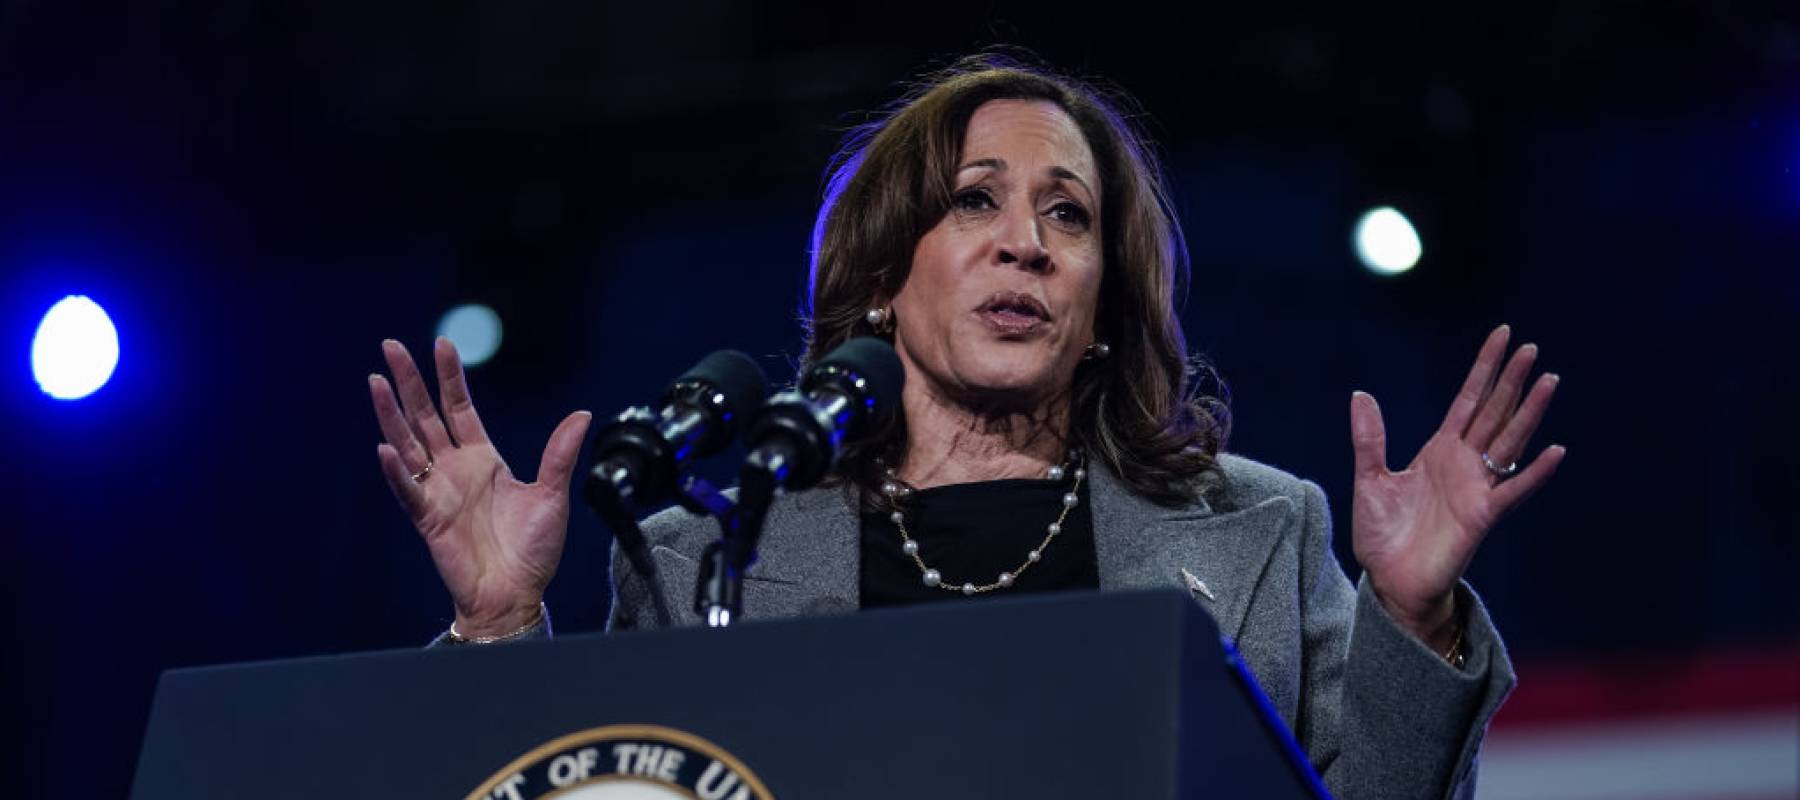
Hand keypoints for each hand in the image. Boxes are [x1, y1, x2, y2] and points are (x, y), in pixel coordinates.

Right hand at [368, 337, 591, 637]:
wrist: (516, 594)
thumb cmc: (532, 550)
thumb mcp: (553, 494)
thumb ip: (559, 454)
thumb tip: (581, 414)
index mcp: (483, 460)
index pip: (460, 408)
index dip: (450, 378)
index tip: (442, 345)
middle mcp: (455, 470)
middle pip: (426, 417)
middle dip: (410, 382)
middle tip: (391, 347)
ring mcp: (438, 492)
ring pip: (408, 445)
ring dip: (391, 415)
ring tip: (376, 382)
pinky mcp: (429, 520)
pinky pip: (409, 492)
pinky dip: (397, 472)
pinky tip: (386, 449)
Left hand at [1348, 325, 1565, 649]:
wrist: (1390, 580)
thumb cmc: (1383, 534)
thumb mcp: (1369, 479)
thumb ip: (1370, 438)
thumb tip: (1361, 394)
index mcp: (1439, 451)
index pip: (1468, 400)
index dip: (1484, 369)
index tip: (1502, 336)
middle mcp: (1464, 464)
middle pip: (1494, 413)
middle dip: (1511, 380)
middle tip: (1531, 347)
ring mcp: (1477, 488)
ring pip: (1509, 442)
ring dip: (1528, 413)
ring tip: (1548, 381)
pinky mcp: (1482, 516)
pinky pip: (1513, 491)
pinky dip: (1534, 472)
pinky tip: (1553, 451)